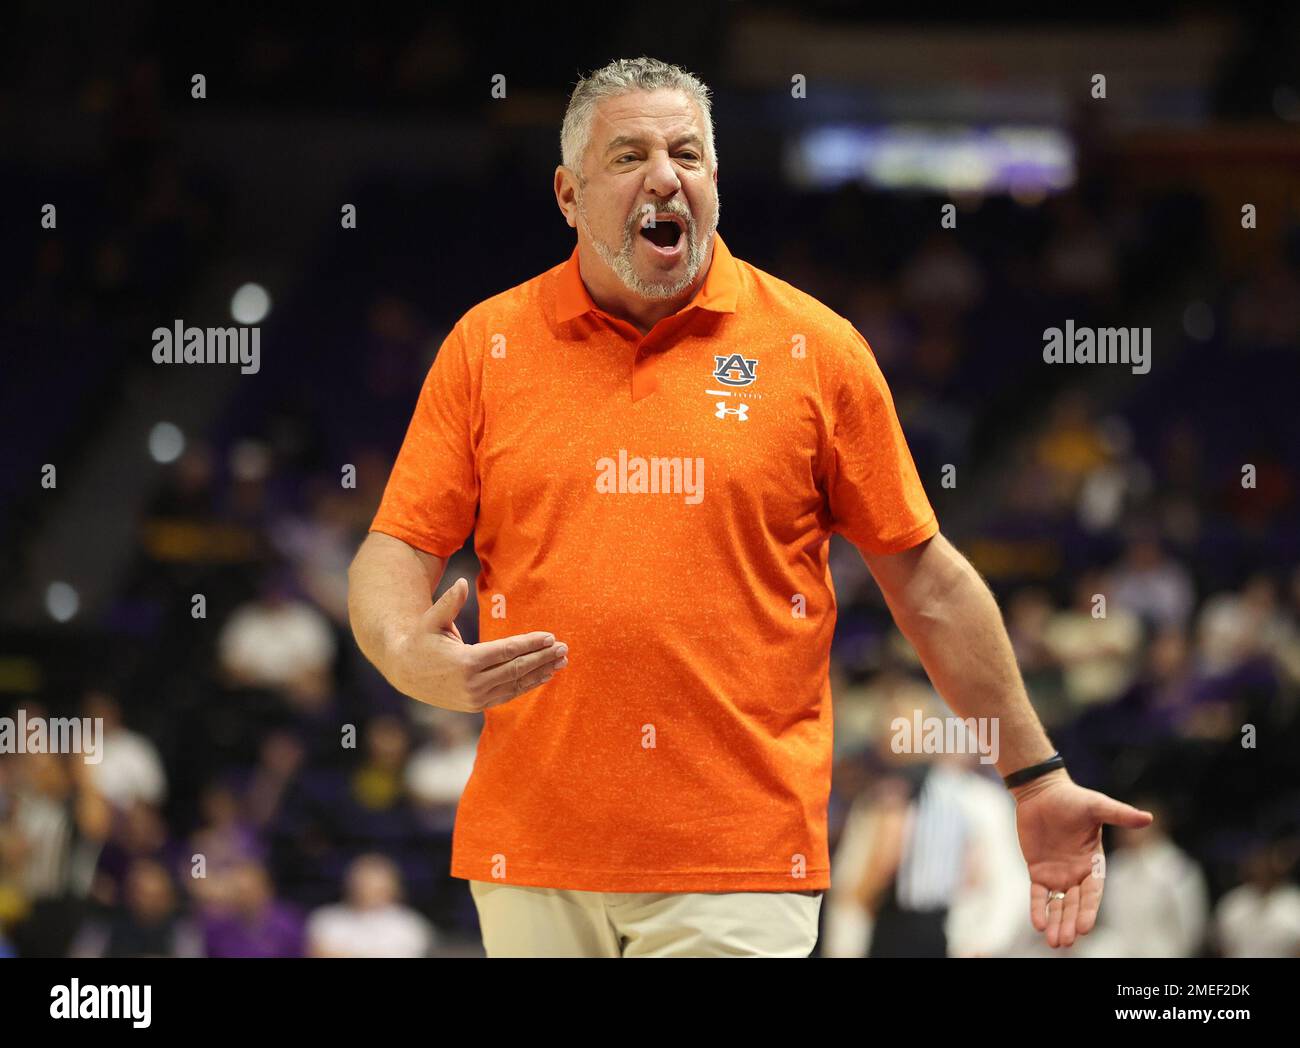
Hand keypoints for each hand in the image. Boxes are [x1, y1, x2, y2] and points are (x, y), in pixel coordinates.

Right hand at [384, 578, 567, 711]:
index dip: (530, 644)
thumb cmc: (420, 640)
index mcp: (465, 662)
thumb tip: (462, 581)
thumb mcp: (432, 620)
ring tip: (561, 662)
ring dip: (541, 673)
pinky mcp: (477, 706)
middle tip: (564, 648)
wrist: (405, 672)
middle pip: (516, 669)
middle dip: (542, 658)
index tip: (550, 637)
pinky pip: (508, 694)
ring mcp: (476, 698)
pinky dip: (527, 685)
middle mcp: (473, 684)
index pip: (507, 652)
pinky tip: (543, 675)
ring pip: (515, 684)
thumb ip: (449, 602)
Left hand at [1012, 769, 1152, 947]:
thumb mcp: (1097, 806)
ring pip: (1058, 905)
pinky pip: (1039, 895)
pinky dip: (1038, 908)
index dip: (1088, 910)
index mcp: (1094, 864)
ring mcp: (1058, 874)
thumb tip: (1148, 817)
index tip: (1083, 928)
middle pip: (1075, 904)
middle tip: (1065, 941)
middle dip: (1070, 923)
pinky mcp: (1038, 871)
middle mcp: (1077, 873)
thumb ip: (1120, 815)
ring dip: (1056, 922)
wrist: (1042, 791)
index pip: (1092, 893)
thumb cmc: (1072, 798)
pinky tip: (1038, 924)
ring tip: (1054, 942)